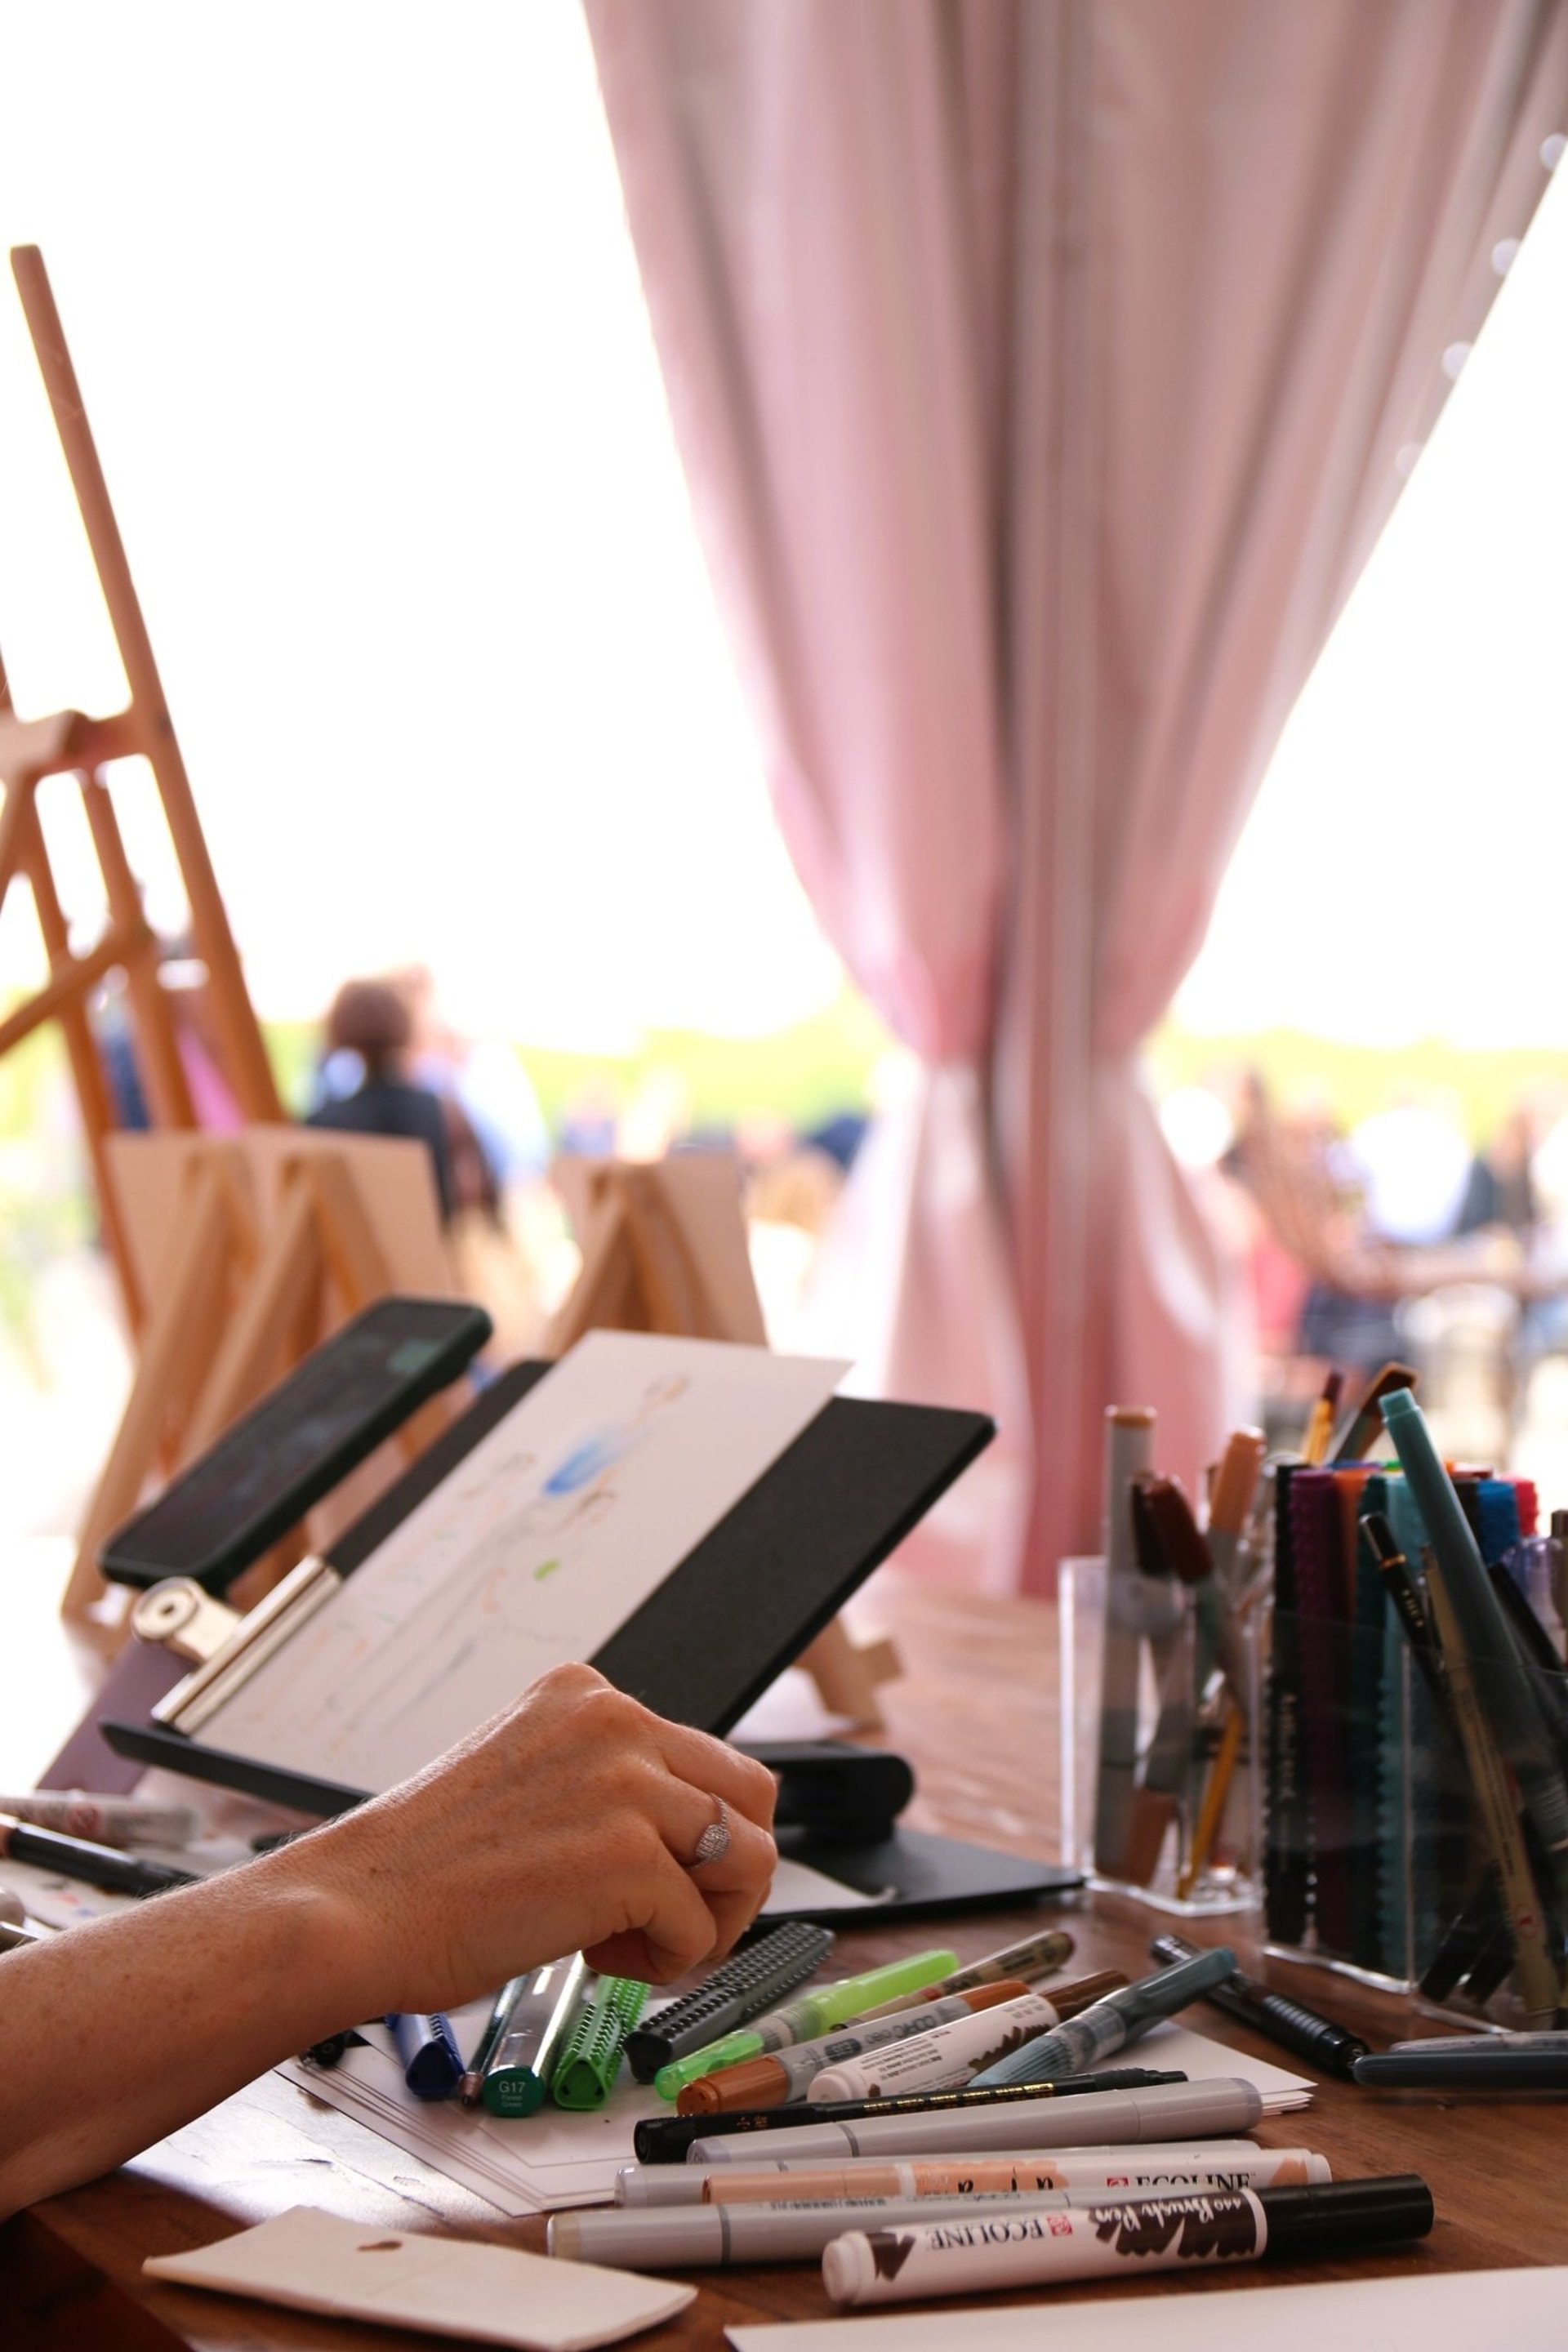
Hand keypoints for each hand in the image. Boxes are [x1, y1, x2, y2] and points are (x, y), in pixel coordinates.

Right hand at [278, 1663, 777, 2012]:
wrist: (355, 1910)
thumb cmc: (423, 1871)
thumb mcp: (528, 1781)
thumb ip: (602, 1784)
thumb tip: (685, 1834)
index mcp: (586, 1695)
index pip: (702, 1758)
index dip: (689, 1836)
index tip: (645, 1877)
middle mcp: (616, 1720)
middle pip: (753, 1793)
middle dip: (729, 1872)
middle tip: (676, 1920)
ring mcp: (627, 1782)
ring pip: (750, 1856)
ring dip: (707, 1921)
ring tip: (638, 1947)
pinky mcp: (629, 1853)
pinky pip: (698, 1924)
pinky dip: (667, 1962)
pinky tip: (599, 1961)